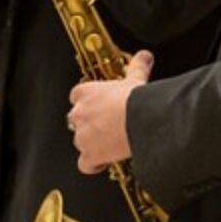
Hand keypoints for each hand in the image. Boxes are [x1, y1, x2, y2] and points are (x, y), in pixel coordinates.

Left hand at [67, 50, 153, 174]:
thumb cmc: (135, 101)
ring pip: (80, 141)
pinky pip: (84, 164)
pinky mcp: (89, 154)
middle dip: (88, 123)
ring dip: (91, 144)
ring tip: (108, 145)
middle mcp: (79, 114)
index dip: (88, 102)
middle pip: (76, 119)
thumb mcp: (135, 79)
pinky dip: (92, 165)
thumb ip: (137, 66)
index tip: (99, 106)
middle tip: (106, 126)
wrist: (140, 121)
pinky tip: (103, 163)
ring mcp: (82, 135)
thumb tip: (144, 57)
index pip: (77, 96)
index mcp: (86, 93)